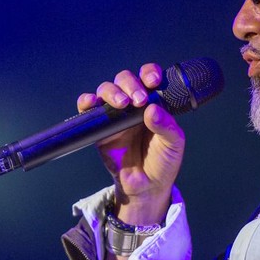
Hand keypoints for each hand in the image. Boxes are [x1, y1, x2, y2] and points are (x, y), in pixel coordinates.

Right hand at [77, 63, 184, 224]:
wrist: (146, 186)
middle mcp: (132, 104)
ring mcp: (114, 115)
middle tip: (138, 100)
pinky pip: (88, 110)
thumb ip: (166, 126)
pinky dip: (86, 101)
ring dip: (112, 92)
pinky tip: (91, 103)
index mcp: (152, 102)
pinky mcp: (99, 128)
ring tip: (122, 104)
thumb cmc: (163, 162)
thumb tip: (151, 109)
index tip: (153, 81)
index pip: (148, 78)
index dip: (149, 73)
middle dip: (130, 84)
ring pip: (106, 90)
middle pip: (125, 80)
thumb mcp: (173, 144)